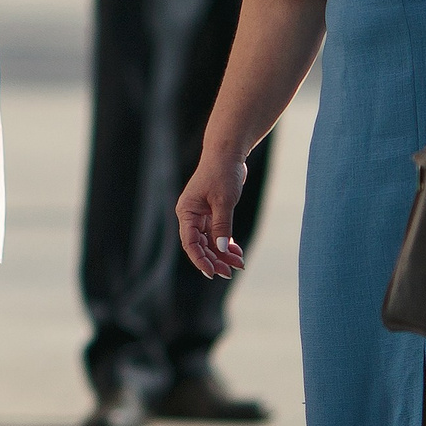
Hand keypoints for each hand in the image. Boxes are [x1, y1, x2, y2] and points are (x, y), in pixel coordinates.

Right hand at [175, 151, 249, 278]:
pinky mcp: (212, 212)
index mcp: (187, 212)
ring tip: (239, 264)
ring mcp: (202, 215)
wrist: (228, 153)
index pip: (190, 243)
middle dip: (214, 260)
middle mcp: (191, 215)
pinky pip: (217, 234)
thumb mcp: (223, 201)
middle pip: (200, 245)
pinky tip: (237, 252)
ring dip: (222, 254)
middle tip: (230, 272)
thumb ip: (222, 226)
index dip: (200, 260)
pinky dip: (226, 243)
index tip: (212, 273)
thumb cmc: (222, 173)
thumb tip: (220, 249)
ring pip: (210, 241)